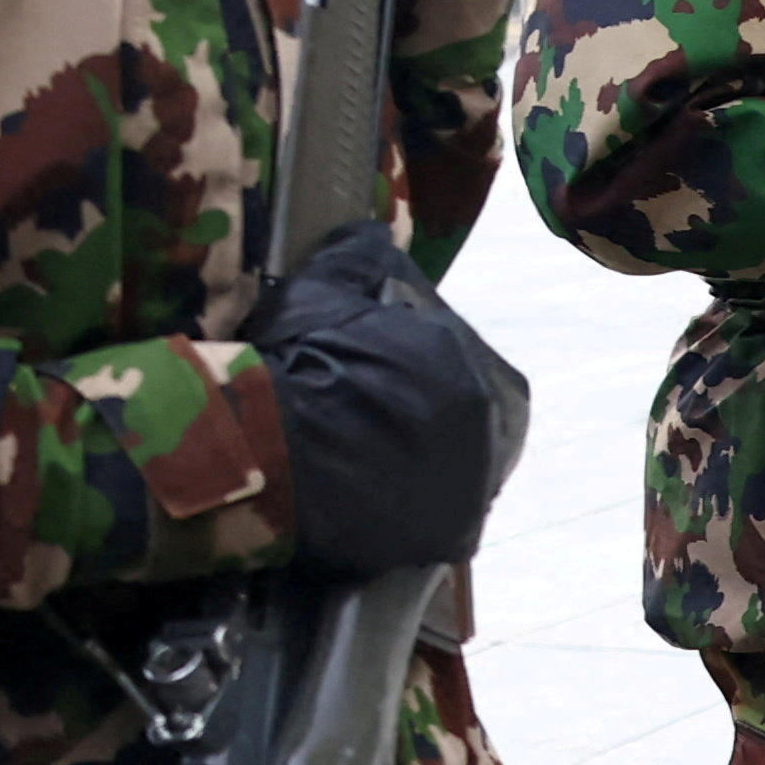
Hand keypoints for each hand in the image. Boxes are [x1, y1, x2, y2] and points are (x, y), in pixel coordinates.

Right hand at [259, 219, 526, 573]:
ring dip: (426, 458)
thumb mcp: (318, 292)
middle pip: (458, 409)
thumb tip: (373, 230)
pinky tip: (374, 501)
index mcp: (460, 355)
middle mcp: (486, 417)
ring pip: (458, 463)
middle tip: (365, 415)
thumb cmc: (300, 364)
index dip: (402, 358)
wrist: (278, 456)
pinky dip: (415, 509)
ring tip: (369, 459)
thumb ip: (354, 257)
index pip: (442, 350)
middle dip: (421, 409)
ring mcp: (476, 480)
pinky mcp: (454, 533)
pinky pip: (441, 518)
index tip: (363, 367)